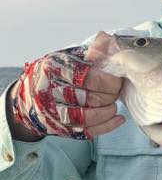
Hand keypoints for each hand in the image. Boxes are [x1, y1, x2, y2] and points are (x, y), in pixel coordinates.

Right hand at [9, 48, 124, 140]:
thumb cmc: (53, 74)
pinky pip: (85, 131)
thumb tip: (116, 48)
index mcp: (53, 68)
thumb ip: (91, 52)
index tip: (117, 79)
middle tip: (116, 92)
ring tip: (113, 106)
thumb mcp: (66, 57)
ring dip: (107, 112)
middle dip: (110, 96)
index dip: (109, 81)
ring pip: (88, 117)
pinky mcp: (57, 128)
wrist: (26, 97)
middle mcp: (50, 91)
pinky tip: (117, 119)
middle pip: (90, 98)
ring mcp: (52, 112)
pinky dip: (106, 127)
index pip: (88, 77)